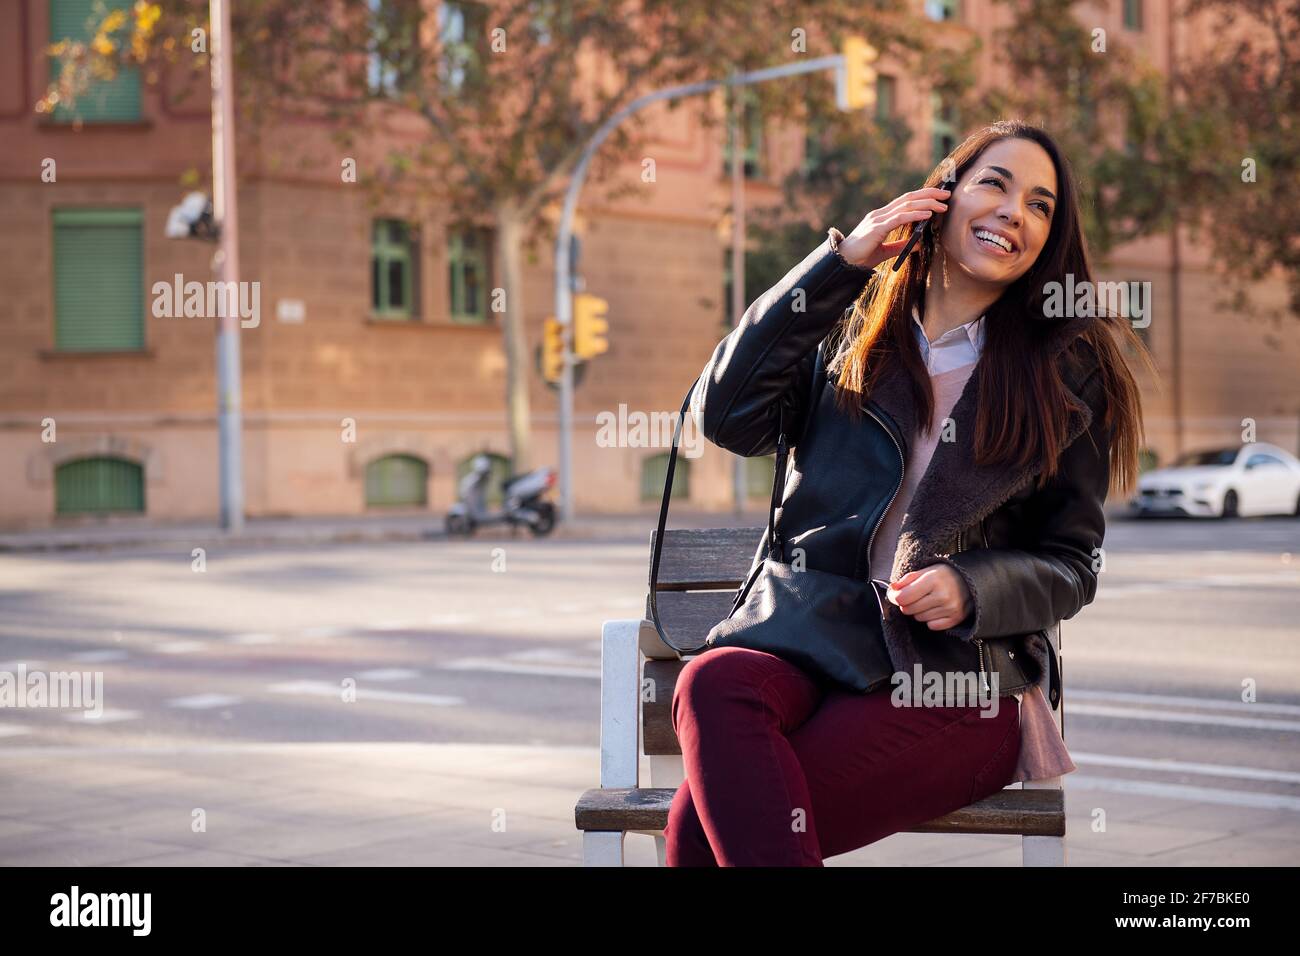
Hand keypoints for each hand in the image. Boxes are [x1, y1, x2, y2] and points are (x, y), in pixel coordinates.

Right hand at [836, 187, 950, 270]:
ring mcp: (878, 219)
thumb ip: (901, 246)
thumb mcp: (885, 251)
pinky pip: (900, 218)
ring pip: (906, 205)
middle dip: (929, 194)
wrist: (843, 263)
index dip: (923, 196)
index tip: (939, 197)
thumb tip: (918, 245)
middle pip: (908, 198)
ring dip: (927, 203)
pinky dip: (915, 214)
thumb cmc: (861, 257)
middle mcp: (880, 214)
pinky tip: (927, 214)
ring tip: (942, 204)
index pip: (905, 201)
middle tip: (946, 195)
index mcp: (881, 217)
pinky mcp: (877, 228)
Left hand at [885, 564, 970, 630]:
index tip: (895, 595)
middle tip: (915, 596)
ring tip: (929, 601)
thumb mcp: (926, 570)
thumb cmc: (945, 575)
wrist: (971, 582)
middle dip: (907, 603)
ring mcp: (950, 609)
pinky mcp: (955, 619)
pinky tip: (936, 609)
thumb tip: (892, 589)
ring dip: (919, 611)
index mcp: (933, 580)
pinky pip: (931, 626)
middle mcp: (943, 595)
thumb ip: (907, 579)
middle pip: (909, 609)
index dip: (894, 597)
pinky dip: (930, 619)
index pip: (903, 597)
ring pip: (919, 618)